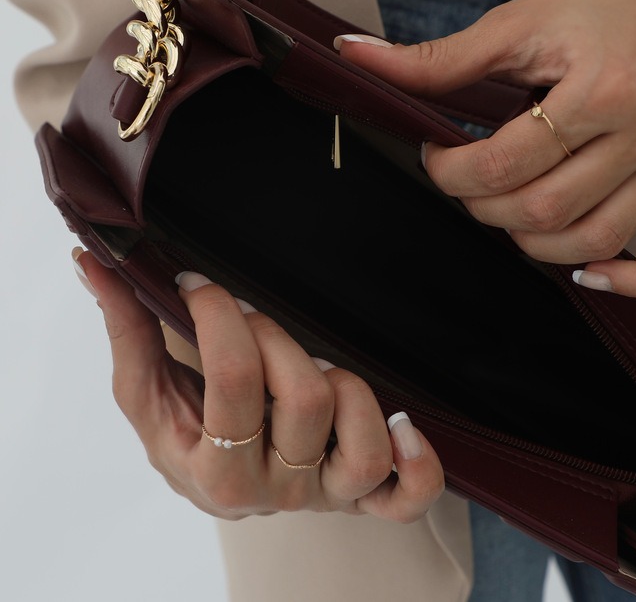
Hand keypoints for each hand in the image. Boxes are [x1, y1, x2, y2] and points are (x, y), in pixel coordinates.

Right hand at [74, 249, 443, 521]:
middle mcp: (277, 491)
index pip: (234, 380)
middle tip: (250, 317)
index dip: (220, 314)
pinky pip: (409, 496)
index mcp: (214, 471)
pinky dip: (417, 463)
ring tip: (310, 365)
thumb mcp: (146, 395)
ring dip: (343, 384)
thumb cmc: (186, 437)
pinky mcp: (364, 496)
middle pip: (304, 398)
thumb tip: (93, 263)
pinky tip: (404, 424)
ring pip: (360, 439)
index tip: (201, 284)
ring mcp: (326, 496)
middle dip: (276, 335)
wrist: (223, 484)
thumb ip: (125, 331)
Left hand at [337, 0, 635, 296]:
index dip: (450, 172)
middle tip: (463, 180)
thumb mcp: (512, 26)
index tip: (433, 156)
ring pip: (593, 238)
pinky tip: (586, 274)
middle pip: (544, 209)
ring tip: (505, 210)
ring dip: (533, 242)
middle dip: (482, 206)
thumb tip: (356, 56)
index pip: (505, 165)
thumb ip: (435, 59)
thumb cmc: (592, 6)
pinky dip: (628, 277)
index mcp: (601, 92)